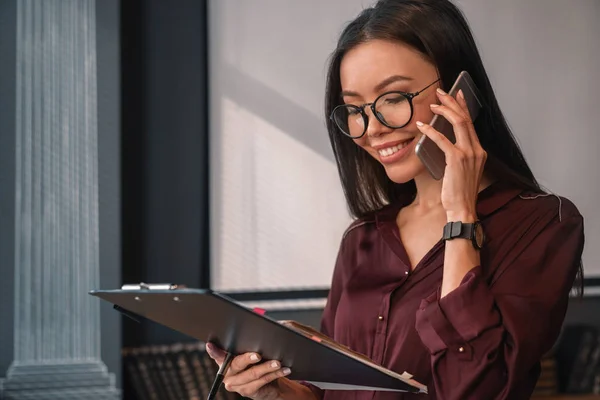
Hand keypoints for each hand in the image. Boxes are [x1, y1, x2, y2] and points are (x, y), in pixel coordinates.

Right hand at [206, 342, 311, 399]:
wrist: (269, 382)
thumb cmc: (260, 360)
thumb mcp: (255, 346)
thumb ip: (252, 339)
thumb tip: (264, 328)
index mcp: (225, 358)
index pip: (216, 353)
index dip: (213, 350)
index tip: (210, 345)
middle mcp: (227, 372)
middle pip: (236, 364)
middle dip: (248, 358)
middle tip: (258, 354)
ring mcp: (236, 384)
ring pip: (252, 373)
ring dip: (267, 367)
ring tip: (278, 362)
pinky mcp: (247, 391)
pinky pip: (262, 381)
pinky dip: (274, 374)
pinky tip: (283, 369)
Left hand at [416, 87, 486, 221]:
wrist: (463, 208)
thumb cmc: (458, 192)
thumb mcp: (461, 170)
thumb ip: (457, 155)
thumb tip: (444, 142)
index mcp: (479, 151)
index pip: (471, 123)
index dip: (464, 106)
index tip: (457, 94)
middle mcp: (477, 149)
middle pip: (465, 118)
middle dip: (452, 102)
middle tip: (441, 92)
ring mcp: (469, 154)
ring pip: (458, 123)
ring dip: (444, 110)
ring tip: (432, 104)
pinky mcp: (457, 159)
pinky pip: (443, 139)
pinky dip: (431, 131)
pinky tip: (422, 126)